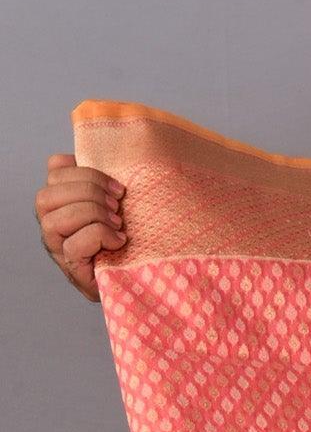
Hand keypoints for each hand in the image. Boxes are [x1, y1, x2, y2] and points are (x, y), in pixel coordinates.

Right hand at [35, 152, 126, 300]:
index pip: (56, 169)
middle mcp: (51, 221)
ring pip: (56, 218)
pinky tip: (118, 241)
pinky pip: (74, 245)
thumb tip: (97, 154)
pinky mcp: (72, 268)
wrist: (140, 278)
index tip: (118, 189)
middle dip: (89, 193)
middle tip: (118, 207)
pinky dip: (100, 237)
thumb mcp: (118, 200)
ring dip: (93, 214)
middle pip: (49, 193)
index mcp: (60, 198)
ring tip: (117, 224)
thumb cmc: (129, 236)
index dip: (86, 172)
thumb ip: (103, 179)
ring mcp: (58, 247)